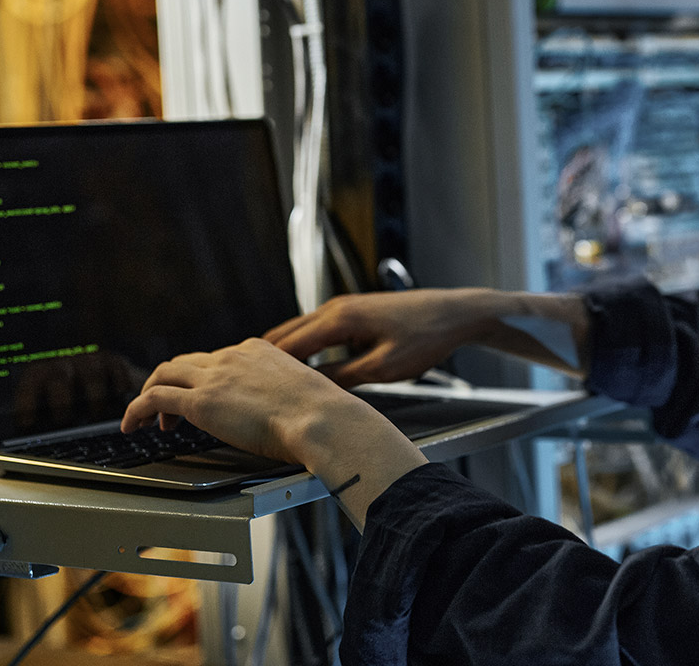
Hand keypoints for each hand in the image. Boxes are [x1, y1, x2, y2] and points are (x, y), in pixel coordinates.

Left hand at [121, 338, 426, 529]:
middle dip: (172, 383)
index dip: (203, 378)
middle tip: (168, 410)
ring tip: (146, 420)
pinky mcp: (201, 401)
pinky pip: (154, 398)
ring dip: (151, 394)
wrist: (322, 419)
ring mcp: (215, 376)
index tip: (202, 397)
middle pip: (186, 362)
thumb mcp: (304, 393)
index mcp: (258, 350)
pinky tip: (132, 424)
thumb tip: (292, 416)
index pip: (218, 358)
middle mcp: (233, 357)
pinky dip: (136, 409)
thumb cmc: (323, 415)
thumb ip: (287, 396)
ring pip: (164, 373)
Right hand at [264, 289, 490, 385]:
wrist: (455, 313)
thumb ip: (344, 377)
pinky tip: (301, 365)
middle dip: (263, 359)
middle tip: (243, 384)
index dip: (264, 369)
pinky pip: (317, 330)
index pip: (288, 345)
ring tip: (263, 378)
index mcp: (339, 319)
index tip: (246, 387)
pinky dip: (302, 346)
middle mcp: (336, 309)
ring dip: (283, 352)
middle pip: (286, 335)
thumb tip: (313, 390)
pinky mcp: (355, 312)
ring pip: (300, 330)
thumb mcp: (383, 367)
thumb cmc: (426, 337)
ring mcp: (345, 308)